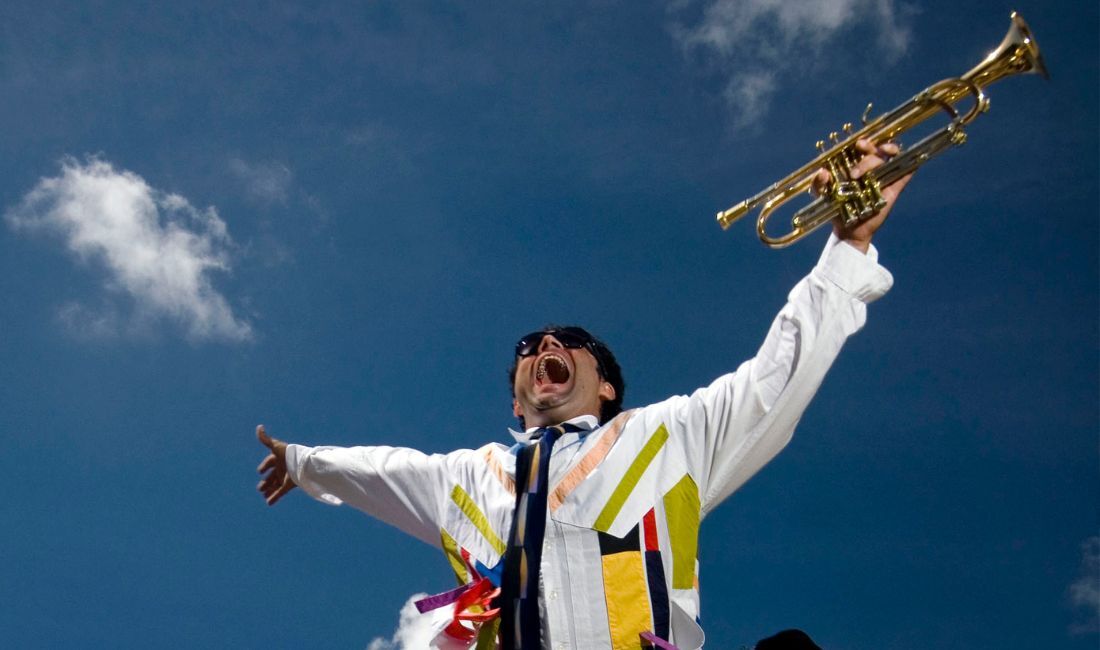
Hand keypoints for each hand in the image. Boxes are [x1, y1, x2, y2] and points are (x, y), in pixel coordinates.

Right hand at [256, 424, 296, 505]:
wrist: (303, 463)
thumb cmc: (289, 453)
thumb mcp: (275, 446)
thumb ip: (265, 439)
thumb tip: (259, 427)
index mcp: (278, 459)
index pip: (269, 462)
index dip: (264, 466)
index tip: (260, 471)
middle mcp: (281, 468)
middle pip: (272, 476)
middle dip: (266, 482)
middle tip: (260, 488)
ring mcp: (285, 477)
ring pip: (275, 485)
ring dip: (269, 490)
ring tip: (263, 494)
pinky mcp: (289, 485)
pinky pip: (280, 493)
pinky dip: (274, 498)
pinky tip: (268, 503)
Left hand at [813, 138, 913, 253]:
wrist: (848, 229)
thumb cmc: (836, 209)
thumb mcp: (822, 196)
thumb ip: (817, 184)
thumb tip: (823, 172)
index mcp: (855, 164)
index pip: (861, 147)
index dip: (862, 141)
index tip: (857, 144)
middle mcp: (870, 168)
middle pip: (876, 149)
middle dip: (870, 148)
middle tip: (859, 161)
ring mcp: (883, 176)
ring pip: (892, 155)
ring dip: (889, 149)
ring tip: (884, 152)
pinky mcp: (895, 188)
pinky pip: (906, 173)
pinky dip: (910, 165)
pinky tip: (909, 161)